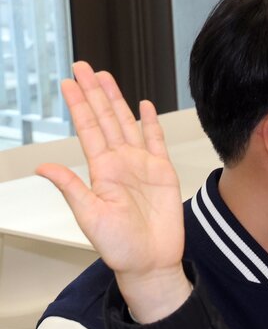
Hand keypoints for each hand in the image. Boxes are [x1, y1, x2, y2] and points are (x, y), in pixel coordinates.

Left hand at [35, 62, 190, 322]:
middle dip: (94, 92)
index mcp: (102, 171)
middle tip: (83, 67)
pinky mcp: (163, 173)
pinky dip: (150, 123)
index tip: (68, 83)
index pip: (88, 129)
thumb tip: (43, 168)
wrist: (151, 262)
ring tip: (106, 77)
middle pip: (106, 119)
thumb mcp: (89, 216)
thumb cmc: (120, 246)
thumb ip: (71, 187)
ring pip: (127, 124)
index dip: (78, 105)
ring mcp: (142, 166)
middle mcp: (121, 163)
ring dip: (117, 100)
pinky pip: (156, 141)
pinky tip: (144, 106)